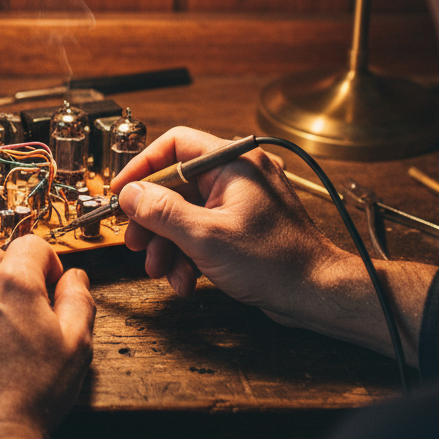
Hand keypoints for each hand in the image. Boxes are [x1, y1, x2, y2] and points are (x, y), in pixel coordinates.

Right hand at [112, 127, 340, 324]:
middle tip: (136, 242)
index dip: (142, 166)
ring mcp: (240, 201)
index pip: (175, 144)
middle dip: (152, 219)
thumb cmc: (276, 262)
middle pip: (175, 185)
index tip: (122, 190)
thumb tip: (131, 193)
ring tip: (161, 270)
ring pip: (186, 213)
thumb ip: (162, 211)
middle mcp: (238, 175)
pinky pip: (202, 230)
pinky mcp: (242, 225)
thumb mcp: (205, 236)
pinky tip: (186, 279)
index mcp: (233, 162)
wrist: (315, 294)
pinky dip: (189, 253)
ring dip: (168, 244)